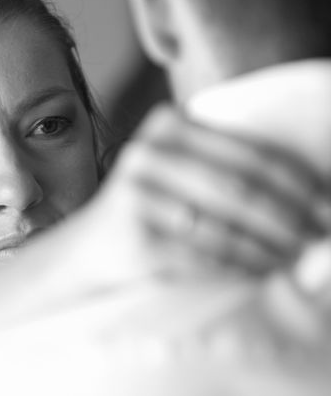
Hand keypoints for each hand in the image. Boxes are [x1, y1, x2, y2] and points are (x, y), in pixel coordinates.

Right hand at [92, 104, 328, 280]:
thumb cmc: (149, 206)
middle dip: (291, 217)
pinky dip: (240, 266)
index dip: (298, 182)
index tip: (327, 204)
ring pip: (225, 226)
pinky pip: (204, 256)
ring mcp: (138, 194)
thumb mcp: (177, 168)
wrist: (89, 246)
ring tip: (295, 257)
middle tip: (321, 235)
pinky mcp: (136, 236)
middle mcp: (149, 152)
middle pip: (240, 189)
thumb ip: (225, 166)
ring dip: (271, 247)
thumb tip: (309, 197)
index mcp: (169, 125)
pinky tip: (261, 271)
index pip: (250, 153)